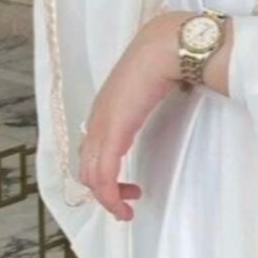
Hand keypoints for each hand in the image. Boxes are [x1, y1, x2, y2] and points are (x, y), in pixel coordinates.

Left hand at [78, 11, 232, 220]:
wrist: (168, 46)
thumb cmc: (167, 58)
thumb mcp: (154, 83)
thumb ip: (151, 96)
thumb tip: (170, 95)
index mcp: (106, 106)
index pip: (92, 148)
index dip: (103, 172)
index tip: (126, 186)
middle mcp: (98, 117)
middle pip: (87, 166)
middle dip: (105, 192)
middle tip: (126, 206)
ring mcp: (103, 124)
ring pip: (92, 174)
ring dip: (108, 198)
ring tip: (126, 211)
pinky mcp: (113, 131)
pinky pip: (105, 172)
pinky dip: (110, 193)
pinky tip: (124, 203)